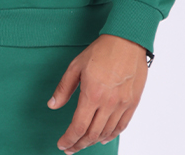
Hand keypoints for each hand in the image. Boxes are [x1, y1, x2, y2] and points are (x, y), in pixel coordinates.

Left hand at [47, 34, 147, 151]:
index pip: (78, 127)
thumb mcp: (76, 65)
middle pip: (92, 134)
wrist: (127, 40)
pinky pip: (122, 126)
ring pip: (106, 133)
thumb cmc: (101, 50)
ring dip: (93, 141)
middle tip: (70, 148)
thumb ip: (64, 88)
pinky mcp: (133, 103)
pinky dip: (111, 135)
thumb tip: (52, 104)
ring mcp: (122, 105)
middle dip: (79, 144)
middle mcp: (108, 103)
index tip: (62, 144)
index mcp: (92, 94)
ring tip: (83, 142)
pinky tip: (103, 138)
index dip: (69, 139)